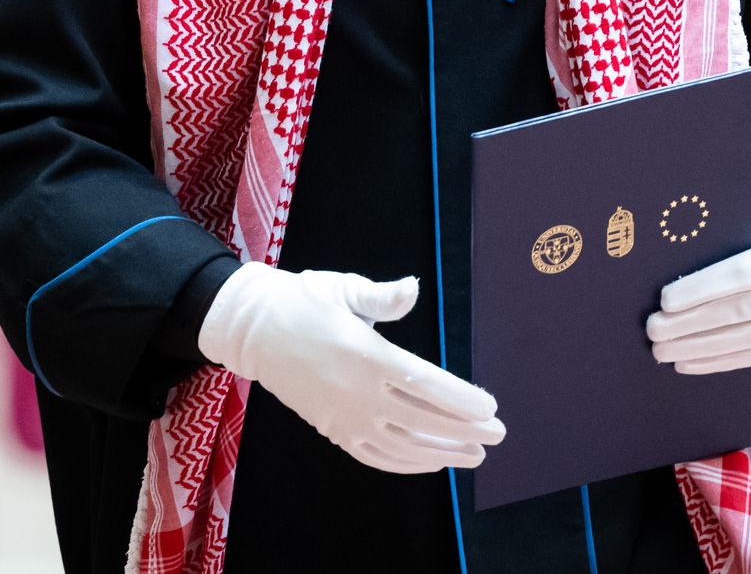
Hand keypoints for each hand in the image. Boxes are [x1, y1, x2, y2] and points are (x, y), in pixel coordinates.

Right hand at [196, 263, 504, 472]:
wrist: (253, 330)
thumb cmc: (304, 300)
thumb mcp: (342, 287)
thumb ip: (381, 296)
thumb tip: (413, 289)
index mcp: (364, 354)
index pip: (424, 384)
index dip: (461, 399)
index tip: (490, 407)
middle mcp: (356, 392)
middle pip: (421, 421)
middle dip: (464, 431)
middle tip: (497, 435)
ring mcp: (342, 416)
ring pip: (401, 446)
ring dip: (442, 453)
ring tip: (474, 455)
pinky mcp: (331, 429)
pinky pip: (374, 456)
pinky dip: (406, 464)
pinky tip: (431, 463)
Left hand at [646, 205, 750, 373]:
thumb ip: (725, 252)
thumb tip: (674, 280)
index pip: (740, 275)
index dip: (700, 289)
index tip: (665, 300)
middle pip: (736, 312)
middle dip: (689, 324)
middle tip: (653, 329)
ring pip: (741, 340)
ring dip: (695, 348)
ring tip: (662, 350)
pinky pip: (750, 358)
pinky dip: (714, 362)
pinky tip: (687, 362)